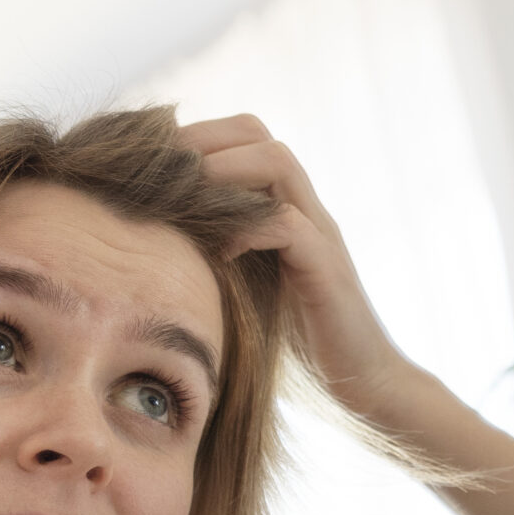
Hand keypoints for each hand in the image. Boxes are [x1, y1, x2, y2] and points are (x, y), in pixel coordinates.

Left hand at [180, 114, 416, 418]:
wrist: (365, 380)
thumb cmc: (301, 339)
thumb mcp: (250, 284)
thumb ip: (221, 252)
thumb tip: (154, 239)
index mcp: (286, 206)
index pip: (244, 138)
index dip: (196, 138)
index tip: (148, 162)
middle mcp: (306, 208)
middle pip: (257, 134)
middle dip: (201, 142)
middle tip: (157, 172)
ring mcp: (320, 233)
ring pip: (277, 162)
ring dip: (222, 172)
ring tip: (184, 199)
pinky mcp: (326, 268)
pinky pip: (287, 225)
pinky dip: (246, 230)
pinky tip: (218, 255)